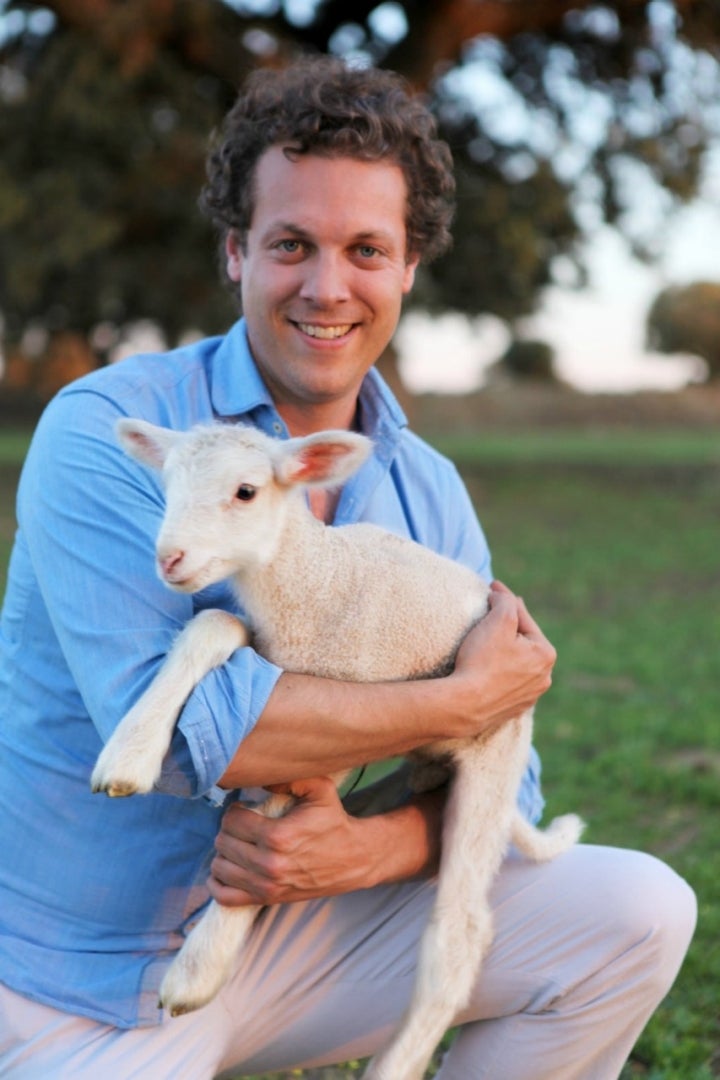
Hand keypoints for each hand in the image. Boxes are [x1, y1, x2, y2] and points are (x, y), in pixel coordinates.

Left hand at [208, 776, 374, 906]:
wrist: (353, 859)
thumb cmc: (333, 821)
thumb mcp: (319, 789)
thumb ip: (289, 778)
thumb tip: (258, 776)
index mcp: (278, 836)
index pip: (232, 821)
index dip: (235, 811)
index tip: (245, 809)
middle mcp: (269, 864)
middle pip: (223, 843)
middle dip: (229, 829)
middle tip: (243, 824)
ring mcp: (266, 885)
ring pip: (220, 867)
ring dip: (225, 852)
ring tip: (239, 843)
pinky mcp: (267, 899)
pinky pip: (225, 896)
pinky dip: (218, 883)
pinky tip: (227, 868)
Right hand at [450, 580, 556, 734]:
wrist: (464, 705)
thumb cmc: (482, 660)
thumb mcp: (498, 620)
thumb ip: (505, 600)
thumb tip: (502, 595)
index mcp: (546, 654)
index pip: (523, 617)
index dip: (505, 598)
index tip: (492, 586)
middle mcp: (544, 677)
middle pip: (523, 640)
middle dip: (507, 624)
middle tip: (489, 610)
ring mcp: (529, 696)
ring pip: (517, 661)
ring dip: (505, 648)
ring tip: (486, 639)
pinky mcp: (512, 708)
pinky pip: (507, 681)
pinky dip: (499, 669)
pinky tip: (486, 665)